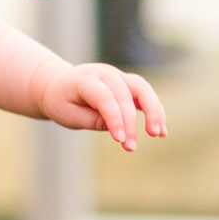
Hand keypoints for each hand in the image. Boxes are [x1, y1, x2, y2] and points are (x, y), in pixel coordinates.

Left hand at [32, 59, 167, 151]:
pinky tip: (160, 130)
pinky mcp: (127, 82)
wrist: (57, 86)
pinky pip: (145, 93)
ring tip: (159, 134)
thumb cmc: (61, 102)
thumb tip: (120, 128)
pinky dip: (155, 110)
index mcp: (84, 79)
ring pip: (143, 88)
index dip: (115, 119)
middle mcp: (103, 73)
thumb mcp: (68, 115)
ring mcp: (117, 75)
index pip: (104, 97)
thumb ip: (93, 120)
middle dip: (131, 121)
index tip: (120, 140)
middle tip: (131, 146)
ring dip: (154, 112)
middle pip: (126, 93)